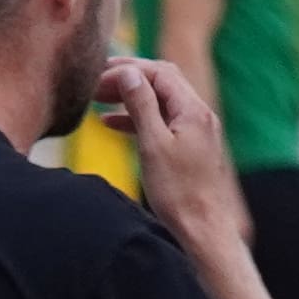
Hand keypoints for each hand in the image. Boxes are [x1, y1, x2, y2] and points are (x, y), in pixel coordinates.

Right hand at [96, 55, 245, 254]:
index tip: (99, 76)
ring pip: (159, 102)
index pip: (159, 73)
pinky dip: (137, 118)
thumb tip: (128, 72)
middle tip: (96, 82)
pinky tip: (111, 123)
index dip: (128, 69)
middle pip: (161, 82)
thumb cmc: (179, 193)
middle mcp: (199, 115)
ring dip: (130, 98)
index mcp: (193, 110)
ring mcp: (196, 131)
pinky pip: (161, 122)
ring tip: (97, 100)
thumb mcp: (153, 144)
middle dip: (128, 78)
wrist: (203, 230)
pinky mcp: (190, 147)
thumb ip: (141, 105)